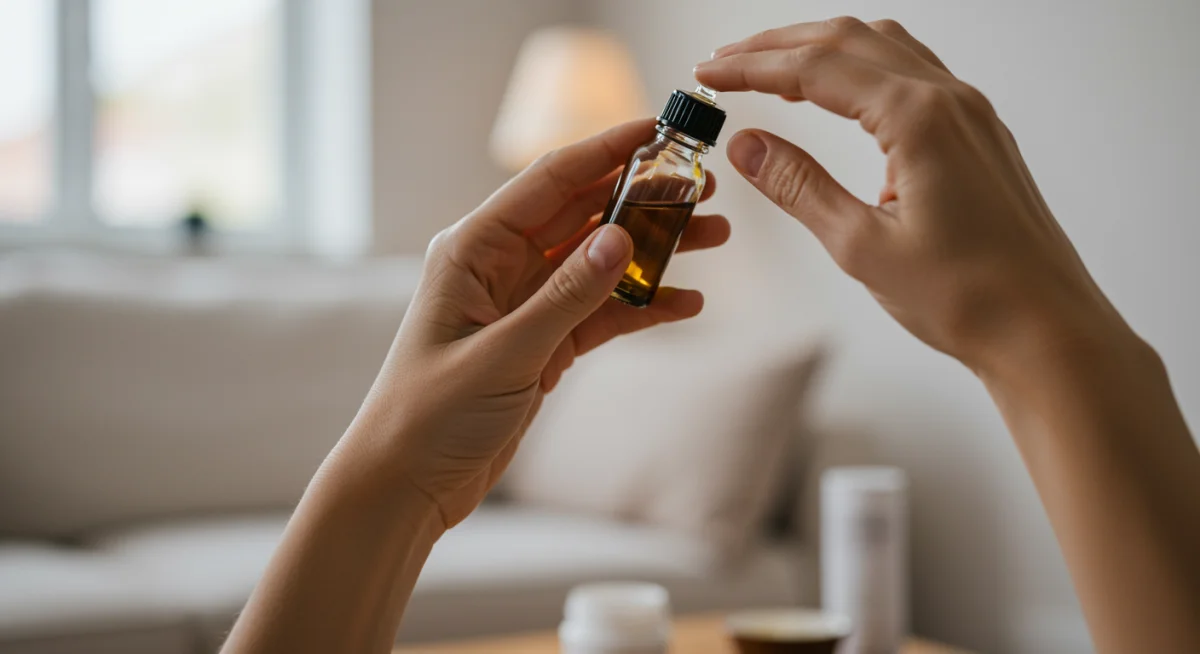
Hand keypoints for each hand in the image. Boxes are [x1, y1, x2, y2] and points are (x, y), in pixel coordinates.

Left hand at [344, 120, 728, 526]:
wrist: (406, 484)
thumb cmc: (429, 415)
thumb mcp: (502, 354)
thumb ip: (565, 298)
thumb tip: (621, 238)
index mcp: (473, 249)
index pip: (550, 182)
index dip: (606, 151)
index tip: (659, 131)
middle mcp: (499, 267)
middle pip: (583, 216)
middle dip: (644, 199)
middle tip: (705, 187)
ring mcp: (523, 305)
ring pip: (599, 262)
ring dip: (652, 251)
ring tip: (712, 237)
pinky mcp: (542, 344)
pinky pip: (600, 312)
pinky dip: (640, 306)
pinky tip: (685, 303)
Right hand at [695, 18, 1130, 368]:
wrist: (1046, 330)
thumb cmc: (969, 297)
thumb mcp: (861, 246)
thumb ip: (800, 186)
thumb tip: (747, 144)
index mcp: (919, 118)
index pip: (816, 69)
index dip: (753, 68)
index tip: (709, 75)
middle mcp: (949, 100)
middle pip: (848, 40)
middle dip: (778, 45)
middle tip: (723, 63)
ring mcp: (969, 113)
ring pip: (883, 48)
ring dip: (821, 48)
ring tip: (769, 67)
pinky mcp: (976, 134)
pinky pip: (911, 73)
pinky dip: (861, 67)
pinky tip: (838, 91)